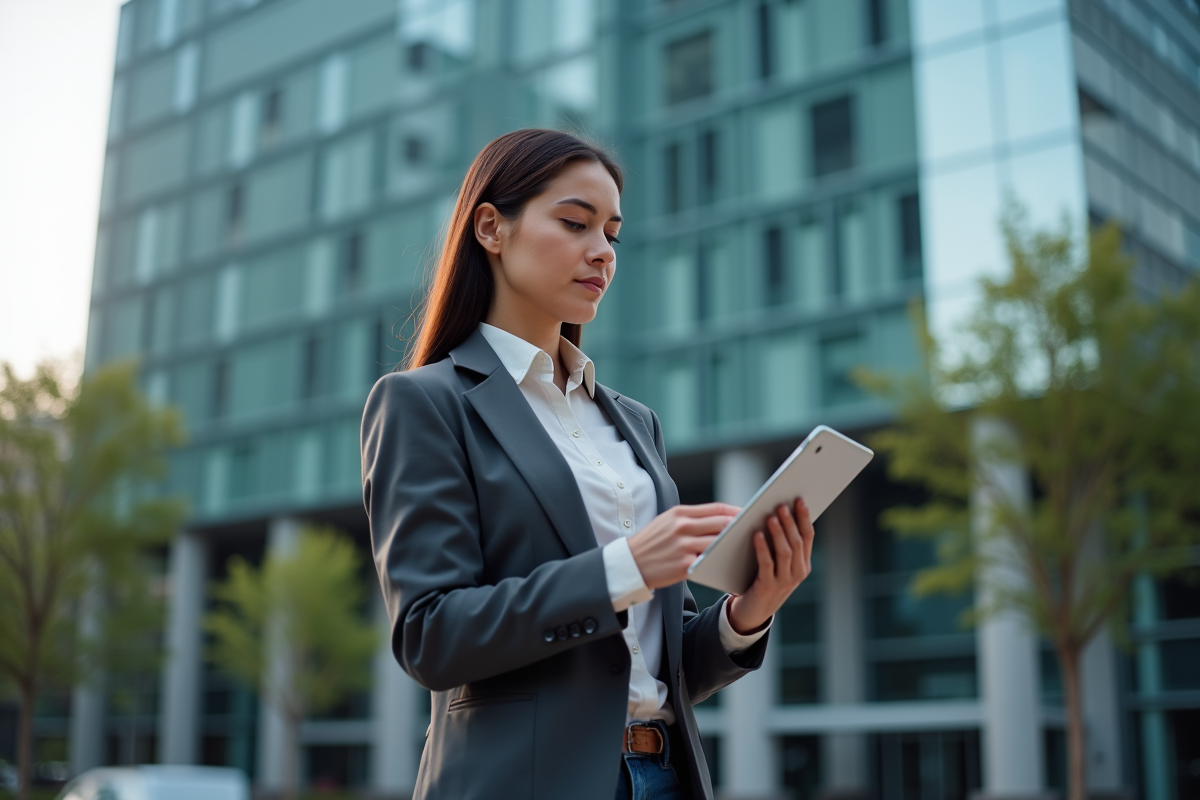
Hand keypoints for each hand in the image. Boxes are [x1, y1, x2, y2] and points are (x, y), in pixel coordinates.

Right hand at [628, 503, 740, 589]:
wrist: (630, 563)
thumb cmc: (652, 542)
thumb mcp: (667, 521)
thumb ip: (690, 518)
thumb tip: (719, 518)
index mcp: (679, 513)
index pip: (716, 508)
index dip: (736, 511)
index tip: (749, 514)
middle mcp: (682, 526)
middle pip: (721, 523)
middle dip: (740, 527)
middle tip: (754, 530)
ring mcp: (683, 546)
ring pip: (719, 542)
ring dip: (734, 545)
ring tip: (745, 547)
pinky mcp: (684, 565)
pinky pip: (710, 561)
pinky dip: (721, 561)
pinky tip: (730, 563)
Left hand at [727, 497, 813, 634]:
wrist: (753, 612)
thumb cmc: (763, 580)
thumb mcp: (778, 564)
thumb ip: (781, 543)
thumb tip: (776, 512)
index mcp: (803, 564)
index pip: (808, 537)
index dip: (804, 518)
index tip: (799, 500)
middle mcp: (798, 573)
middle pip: (797, 542)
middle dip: (790, 522)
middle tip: (781, 505)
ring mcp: (785, 582)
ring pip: (785, 552)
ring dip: (778, 532)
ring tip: (770, 517)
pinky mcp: (768, 587)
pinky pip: (767, 564)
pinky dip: (762, 548)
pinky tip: (756, 535)